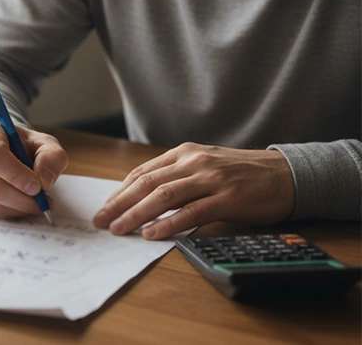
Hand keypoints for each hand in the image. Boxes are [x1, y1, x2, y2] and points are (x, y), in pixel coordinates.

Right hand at [0, 120, 68, 216]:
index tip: (37, 187)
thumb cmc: (22, 146)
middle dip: (22, 200)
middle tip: (43, 203)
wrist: (1, 149)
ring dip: (17, 209)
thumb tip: (44, 182)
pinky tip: (19, 205)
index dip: (16, 175)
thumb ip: (52, 158)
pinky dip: (7, 213)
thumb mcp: (43, 143)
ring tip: (35, 204)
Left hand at [93, 143, 295, 239]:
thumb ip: (176, 177)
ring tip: (120, 229)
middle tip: (102, 221)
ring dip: (137, 214)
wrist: (285, 174)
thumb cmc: (241, 173)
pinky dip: (170, 224)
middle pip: (147, 183)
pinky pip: (192, 212)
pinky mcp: (228, 197)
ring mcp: (211, 178)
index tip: (105, 208)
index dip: (120, 191)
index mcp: (184, 152)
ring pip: (164, 196)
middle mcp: (194, 161)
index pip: (142, 172)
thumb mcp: (204, 165)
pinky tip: (153, 233)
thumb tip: (141, 199)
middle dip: (120, 203)